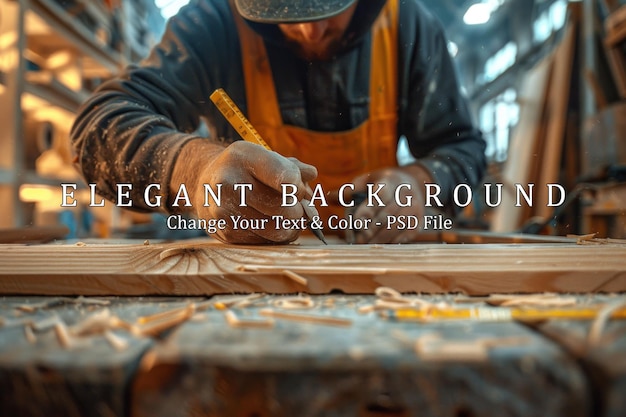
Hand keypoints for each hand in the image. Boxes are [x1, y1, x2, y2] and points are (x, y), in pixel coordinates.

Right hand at [171, 140, 316, 243]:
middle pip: (285, 209)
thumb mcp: (265, 158)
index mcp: (244, 157)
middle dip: (298, 210)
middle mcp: (229, 182)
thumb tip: (311, 174)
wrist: (205, 184)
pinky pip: (266, 241)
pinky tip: (270, 223)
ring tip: (287, 216)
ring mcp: (225, 210)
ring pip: (278, 230)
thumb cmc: (245, 171)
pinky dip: (275, 235)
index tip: (296, 187)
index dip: (298, 187)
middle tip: (296, 206)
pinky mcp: (226, 232)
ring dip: (291, 226)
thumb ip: (292, 167)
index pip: (286, 178)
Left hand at [347, 165, 432, 243]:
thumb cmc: (383, 183)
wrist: (414, 183)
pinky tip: (381, 245)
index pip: (380, 196)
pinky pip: (407, 234)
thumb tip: (328, 197)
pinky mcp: (418, 220)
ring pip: (397, 226)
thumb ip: (349, 190)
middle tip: (359, 239)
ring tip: (366, 244)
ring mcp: (415, 208)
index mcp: (390, 181)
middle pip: (388, 214)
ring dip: (381, 238)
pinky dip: (393, 241)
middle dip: (372, 228)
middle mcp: (405, 194)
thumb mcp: (367, 181)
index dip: (368, 209)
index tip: (356, 221)